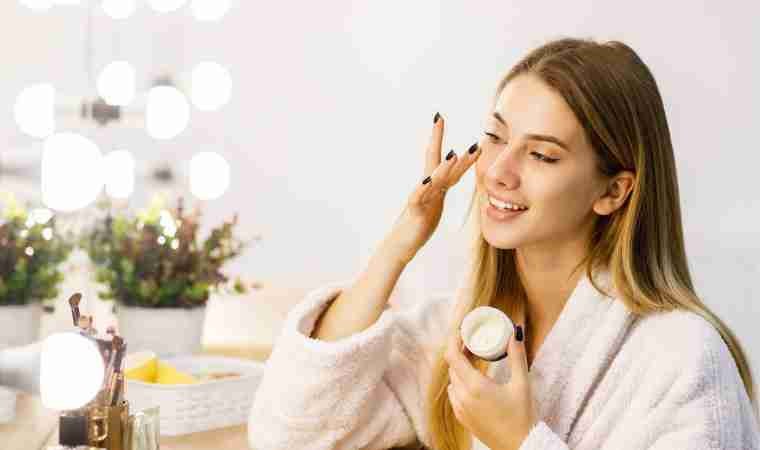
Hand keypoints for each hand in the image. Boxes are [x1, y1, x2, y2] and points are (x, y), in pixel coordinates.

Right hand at [386, 113, 480, 263]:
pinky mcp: (415, 213)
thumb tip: (450, 174)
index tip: (442, 119)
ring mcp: (420, 199)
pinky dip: (423, 189)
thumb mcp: (434, 203)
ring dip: (443, 167)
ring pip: (432, 180)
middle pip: (434, 161)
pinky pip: (419, 199)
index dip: (445, 140)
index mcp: (434, 186)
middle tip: (439, 118)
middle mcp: (426, 188)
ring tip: (453, 154)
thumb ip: (440, 187)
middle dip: (436, 139)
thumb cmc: (417, 225)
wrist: (399, 245)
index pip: (442, 159)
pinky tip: (428, 180)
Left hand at [444, 325, 537, 449]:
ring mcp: (461, 409)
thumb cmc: (522, 417)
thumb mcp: (522, 384)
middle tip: (471, 343)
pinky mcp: (463, 419)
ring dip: (459, 369)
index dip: (452, 341)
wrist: (521, 447)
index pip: (452, 357)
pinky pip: (455, 395)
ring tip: (473, 360)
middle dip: (459, 353)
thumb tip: (516, 332)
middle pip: (452, 368)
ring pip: (453, 381)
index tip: (459, 332)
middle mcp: (463, 397)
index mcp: (475, 386)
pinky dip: (460, 384)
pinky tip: (473, 381)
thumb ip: (517, 356)